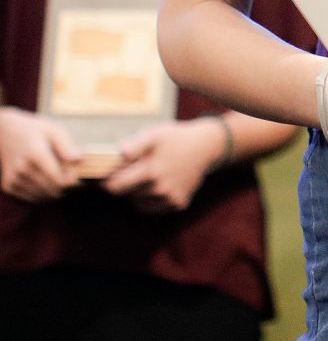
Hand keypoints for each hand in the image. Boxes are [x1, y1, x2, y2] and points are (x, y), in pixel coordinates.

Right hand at [0, 106, 82, 201]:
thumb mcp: (54, 131)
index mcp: (36, 154)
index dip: (72, 181)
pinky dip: (42, 194)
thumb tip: (79, 160)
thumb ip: (67, 146)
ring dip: (55, 191)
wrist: (6, 133)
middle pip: (52, 189)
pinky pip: (32, 198)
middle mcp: (22, 168)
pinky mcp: (8, 186)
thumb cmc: (36, 131)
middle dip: (66, 187)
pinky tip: (46, 182)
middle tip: (71, 178)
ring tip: (59, 178)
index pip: (59, 179)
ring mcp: (13, 178)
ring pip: (43, 196)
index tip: (78, 176)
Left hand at [104, 118, 228, 212]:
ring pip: (138, 202)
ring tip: (149, 175)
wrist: (205, 147)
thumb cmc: (175, 138)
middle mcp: (161, 189)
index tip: (111, 172)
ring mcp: (171, 198)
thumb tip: (118, 154)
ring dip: (137, 192)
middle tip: (132, 171)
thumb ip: (134, 145)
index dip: (109, 180)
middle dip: (123, 185)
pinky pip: (153, 206)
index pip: (115, 187)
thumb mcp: (153, 134)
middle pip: (125, 195)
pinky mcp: (178, 204)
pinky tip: (160, 183)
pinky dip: (151, 198)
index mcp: (151, 172)